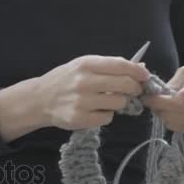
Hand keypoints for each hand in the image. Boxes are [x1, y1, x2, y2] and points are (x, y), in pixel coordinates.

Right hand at [0, 55, 149, 139]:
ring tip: (107, 101)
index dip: (138, 72)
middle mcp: (84, 81)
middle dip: (133, 89)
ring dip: (119, 103)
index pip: (122, 66)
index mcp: (86, 64)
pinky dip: (106, 115)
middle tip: (131, 91)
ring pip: (119, 103)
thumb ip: (110, 65)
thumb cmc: (65, 80)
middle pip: (126, 85)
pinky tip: (96, 110)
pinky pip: (107, 118)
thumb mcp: (83, 65)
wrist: (39, 99)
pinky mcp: (80, 118)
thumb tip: (141, 68)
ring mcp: (82, 101)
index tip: (144, 77)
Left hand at [142, 58, 183, 133]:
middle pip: (183, 109)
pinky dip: (172, 123)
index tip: (152, 96)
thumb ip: (175, 81)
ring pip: (183, 121)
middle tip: (148, 101)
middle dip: (160, 106)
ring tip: (155, 107)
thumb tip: (159, 94)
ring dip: (164, 116)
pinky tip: (164, 115)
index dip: (170, 97)